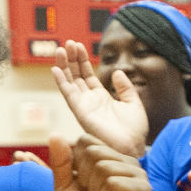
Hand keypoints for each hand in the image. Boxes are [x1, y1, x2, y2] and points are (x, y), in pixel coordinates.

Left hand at [51, 134, 150, 190]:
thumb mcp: (64, 188)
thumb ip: (60, 162)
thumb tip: (54, 134)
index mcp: (111, 158)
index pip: (85, 141)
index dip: (75, 166)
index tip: (84, 187)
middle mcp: (127, 162)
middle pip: (93, 152)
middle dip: (85, 179)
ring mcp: (138, 175)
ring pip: (103, 167)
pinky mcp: (143, 190)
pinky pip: (114, 182)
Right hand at [53, 41, 147, 157]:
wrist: (133, 147)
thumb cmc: (134, 132)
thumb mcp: (133, 103)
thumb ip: (125, 88)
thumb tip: (117, 72)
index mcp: (101, 98)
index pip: (87, 75)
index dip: (82, 60)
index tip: (78, 45)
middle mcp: (89, 101)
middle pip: (76, 76)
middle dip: (71, 59)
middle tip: (68, 43)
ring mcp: (84, 107)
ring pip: (70, 82)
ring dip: (63, 66)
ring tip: (60, 50)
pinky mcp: (81, 113)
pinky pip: (69, 95)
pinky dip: (62, 82)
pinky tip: (56, 69)